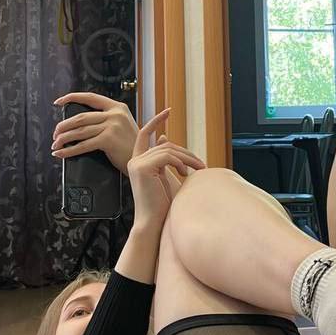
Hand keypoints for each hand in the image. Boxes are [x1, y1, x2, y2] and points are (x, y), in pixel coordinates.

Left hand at [52, 92, 138, 173]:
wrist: (143, 159)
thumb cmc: (131, 146)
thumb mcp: (122, 125)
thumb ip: (106, 119)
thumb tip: (79, 123)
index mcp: (118, 107)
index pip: (90, 97)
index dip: (72, 97)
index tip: (59, 102)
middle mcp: (115, 114)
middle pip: (81, 117)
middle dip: (64, 125)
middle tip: (55, 133)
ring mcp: (112, 126)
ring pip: (80, 131)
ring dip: (64, 138)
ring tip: (55, 144)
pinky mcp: (109, 139)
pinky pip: (83, 145)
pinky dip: (69, 150)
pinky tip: (61, 153)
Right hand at [127, 109, 205, 232]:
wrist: (153, 223)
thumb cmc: (162, 205)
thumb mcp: (165, 177)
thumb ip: (165, 159)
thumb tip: (164, 138)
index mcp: (138, 162)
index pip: (144, 134)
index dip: (155, 121)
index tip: (168, 111)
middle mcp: (134, 161)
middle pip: (165, 145)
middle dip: (186, 153)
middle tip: (201, 165)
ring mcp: (136, 164)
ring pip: (168, 150)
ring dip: (188, 159)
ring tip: (198, 170)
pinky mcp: (142, 168)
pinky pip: (167, 157)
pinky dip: (180, 163)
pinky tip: (185, 174)